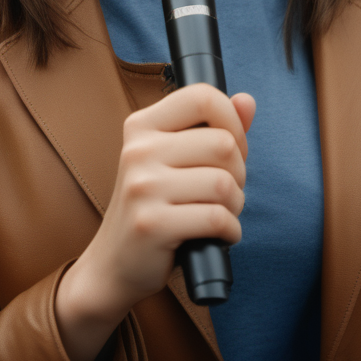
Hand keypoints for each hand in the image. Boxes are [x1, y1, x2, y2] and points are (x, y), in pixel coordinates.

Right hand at [54, 85, 255, 360]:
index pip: (201, 96)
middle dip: (239, 171)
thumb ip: (214, 127)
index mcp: (142, 125)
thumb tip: (247, 101)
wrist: (113, 264)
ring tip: (220, 212)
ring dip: (235, 204)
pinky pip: (217, 218)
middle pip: (223, 143)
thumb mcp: (177, 159)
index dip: (231, 120)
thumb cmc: (154, 205)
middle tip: (224, 189)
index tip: (233, 146)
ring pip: (223, 183)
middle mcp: (138, 151)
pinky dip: (230, 230)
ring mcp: (142, 187)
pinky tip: (218, 235)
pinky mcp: (152, 225)